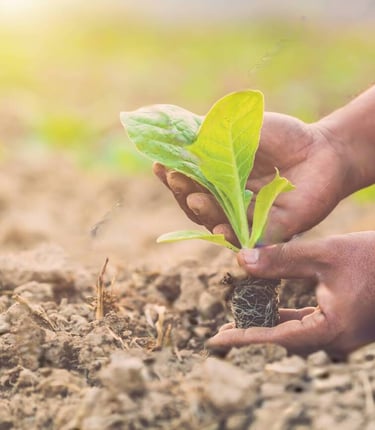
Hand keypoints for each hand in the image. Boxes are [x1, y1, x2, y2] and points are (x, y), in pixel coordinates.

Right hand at [154, 112, 350, 243]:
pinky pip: (246, 239)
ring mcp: (245, 219)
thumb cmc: (282, 137)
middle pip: (196, 204)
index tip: (158, 163)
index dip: (171, 175)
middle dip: (183, 192)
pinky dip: (230, 237)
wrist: (323, 150)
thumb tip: (173, 133)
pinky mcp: (268, 233)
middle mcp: (227, 202)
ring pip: (216, 222)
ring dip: (202, 212)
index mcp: (217, 179)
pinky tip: (218, 229)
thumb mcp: (239, 129)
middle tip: (175, 176)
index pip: (187, 182)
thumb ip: (208, 134)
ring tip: (195, 197)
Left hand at [208, 231, 374, 355]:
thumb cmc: (373, 257)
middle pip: (282, 340)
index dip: (242, 338)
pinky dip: (286, 318)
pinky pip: (308, 325)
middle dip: (251, 334)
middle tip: (221, 332)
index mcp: (330, 328)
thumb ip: (282, 259)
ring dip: (267, 326)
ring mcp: (342, 334)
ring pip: (294, 334)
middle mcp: (336, 339)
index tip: (215, 340)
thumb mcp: (324, 254)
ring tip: (238, 322)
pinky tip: (270, 309)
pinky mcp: (344, 324)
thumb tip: (241, 259)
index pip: (275, 337)